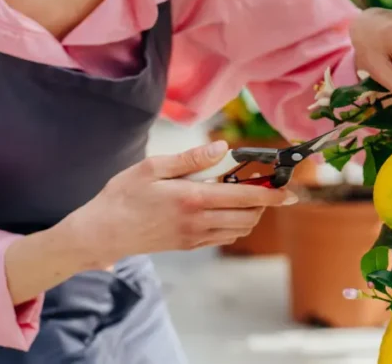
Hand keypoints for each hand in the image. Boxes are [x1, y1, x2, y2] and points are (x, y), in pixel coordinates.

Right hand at [63, 142, 296, 267]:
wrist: (102, 232)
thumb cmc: (123, 195)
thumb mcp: (153, 167)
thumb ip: (191, 158)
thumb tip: (222, 147)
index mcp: (193, 199)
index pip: (245, 198)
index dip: (272, 195)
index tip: (290, 191)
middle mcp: (198, 222)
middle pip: (249, 217)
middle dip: (264, 203)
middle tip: (264, 184)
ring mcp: (194, 237)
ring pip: (239, 229)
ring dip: (250, 213)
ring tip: (244, 193)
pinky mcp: (189, 245)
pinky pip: (224, 237)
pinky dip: (235, 224)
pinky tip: (226, 208)